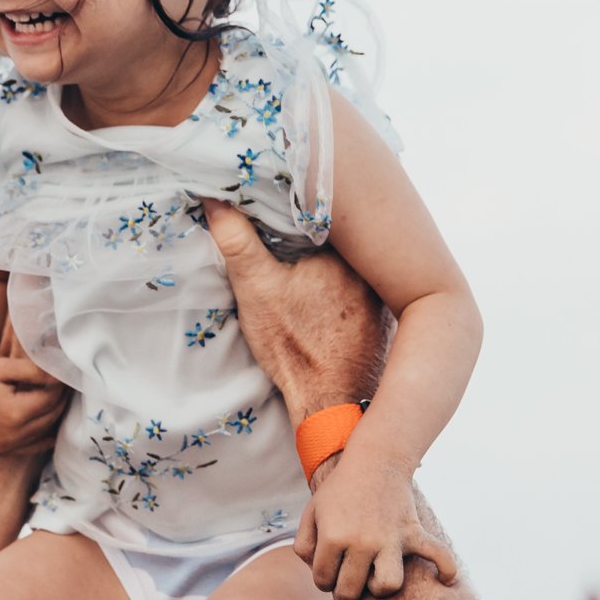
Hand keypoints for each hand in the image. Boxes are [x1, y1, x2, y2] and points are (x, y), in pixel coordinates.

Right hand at [0, 324, 67, 457]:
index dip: (59, 385)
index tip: (61, 374)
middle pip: (50, 417)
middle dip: (59, 400)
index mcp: (14, 413)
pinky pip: (29, 447)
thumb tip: (60, 377)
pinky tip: (46, 423)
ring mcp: (3, 446)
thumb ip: (34, 372)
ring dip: (51, 417)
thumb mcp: (3, 367)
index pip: (51, 399)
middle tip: (62, 385)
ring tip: (53, 398)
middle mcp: (11, 435)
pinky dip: (41, 436)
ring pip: (42, 434)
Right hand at [202, 201, 389, 424]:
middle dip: (315, 231)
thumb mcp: (255, 289)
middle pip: (339, 235)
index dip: (295, 205)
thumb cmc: (294, 346)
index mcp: (343, 251)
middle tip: (286, 233)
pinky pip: (363, 284)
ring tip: (306, 263)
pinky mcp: (384, 316)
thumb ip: (236, 240)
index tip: (273, 206)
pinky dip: (345, 283)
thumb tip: (215, 197)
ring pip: (352, 260)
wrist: (330, 402)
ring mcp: (382, 292)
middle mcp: (371, 267)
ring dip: (332, 258)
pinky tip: (326, 296)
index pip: (320, 211)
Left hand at [297, 452, 459, 599]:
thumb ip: (304, 545)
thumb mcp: (311, 512)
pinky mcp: (413, 532)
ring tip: (377, 577)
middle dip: (345, 592)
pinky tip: (446, 579)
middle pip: (351, 590)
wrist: (374, 461)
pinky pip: (437, 555)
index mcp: (333, 536)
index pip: (323, 580)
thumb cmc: (340, 491)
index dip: (323, 580)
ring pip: (389, 584)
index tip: (329, 570)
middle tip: (348, 580)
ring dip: (381, 588)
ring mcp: (389, 538)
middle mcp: (361, 541)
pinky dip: (446, 568)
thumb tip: (318, 572)